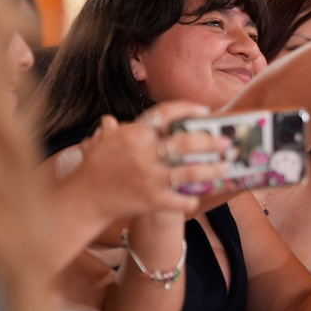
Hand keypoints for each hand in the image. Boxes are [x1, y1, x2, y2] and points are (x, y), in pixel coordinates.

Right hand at [73, 102, 229, 220]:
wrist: (83, 199)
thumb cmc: (95, 169)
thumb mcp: (103, 143)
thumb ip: (113, 131)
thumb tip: (111, 120)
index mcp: (133, 134)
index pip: (165, 113)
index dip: (187, 109)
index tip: (204, 111)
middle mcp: (142, 153)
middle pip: (185, 142)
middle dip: (210, 142)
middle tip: (226, 142)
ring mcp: (148, 177)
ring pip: (189, 172)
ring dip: (211, 170)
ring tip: (224, 167)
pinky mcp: (151, 200)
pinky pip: (179, 200)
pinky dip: (190, 200)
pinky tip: (196, 198)